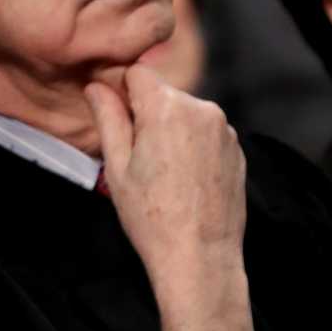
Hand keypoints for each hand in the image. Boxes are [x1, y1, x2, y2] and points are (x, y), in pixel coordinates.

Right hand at [86, 65, 253, 330]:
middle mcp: (201, 108)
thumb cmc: (151, 217)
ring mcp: (224, 129)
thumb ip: (107, 118)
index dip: (121, 91)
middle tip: (137, 158)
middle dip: (147, 114)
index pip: (137, 72)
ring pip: (185, 113)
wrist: (200, 258)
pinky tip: (185, 181)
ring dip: (171, 130)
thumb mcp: (117, 167)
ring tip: (163, 174)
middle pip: (163, 94)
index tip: (115, 118)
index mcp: (167, 107)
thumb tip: (95, 86)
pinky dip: (193, 146)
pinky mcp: (237, 149)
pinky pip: (206, 133)